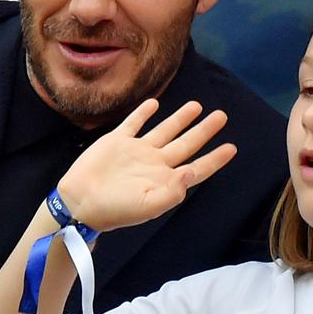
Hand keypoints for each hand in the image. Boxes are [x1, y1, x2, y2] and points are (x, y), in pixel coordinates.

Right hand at [57, 99, 235, 231]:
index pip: (197, 167)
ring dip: (181, 118)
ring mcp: (136, 150)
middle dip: (205, 130)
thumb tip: (192, 172)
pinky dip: (144, 113)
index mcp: (165, 180)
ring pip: (165, 130)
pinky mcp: (117, 141)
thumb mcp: (148, 206)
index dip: (215, 159)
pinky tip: (155, 104)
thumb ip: (173, 191)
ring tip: (198, 106)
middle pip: (186, 143)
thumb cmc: (115, 209)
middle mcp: (154, 163)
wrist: (80, 201)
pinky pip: (134, 123)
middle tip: (222, 116)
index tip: (232, 147)